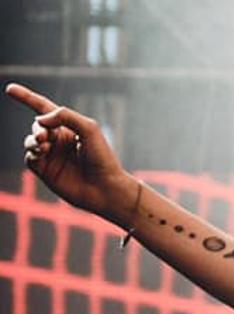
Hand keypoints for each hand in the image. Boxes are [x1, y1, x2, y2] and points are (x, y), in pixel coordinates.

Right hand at [6, 82, 137, 224]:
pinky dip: (32, 153)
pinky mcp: (46, 172)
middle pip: (37, 126)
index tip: (10, 89)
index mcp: (69, 128)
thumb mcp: (88, 128)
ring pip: (30, 141)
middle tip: (44, 136)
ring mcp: (51, 156)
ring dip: (34, 140)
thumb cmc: (102, 158)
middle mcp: (59, 141)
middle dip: (38, 128)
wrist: (106, 188)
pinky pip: (30, 158)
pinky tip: (42, 154)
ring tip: (43, 144)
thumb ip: (64, 115)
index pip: (44, 109)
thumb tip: (40, 119)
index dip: (27, 98)